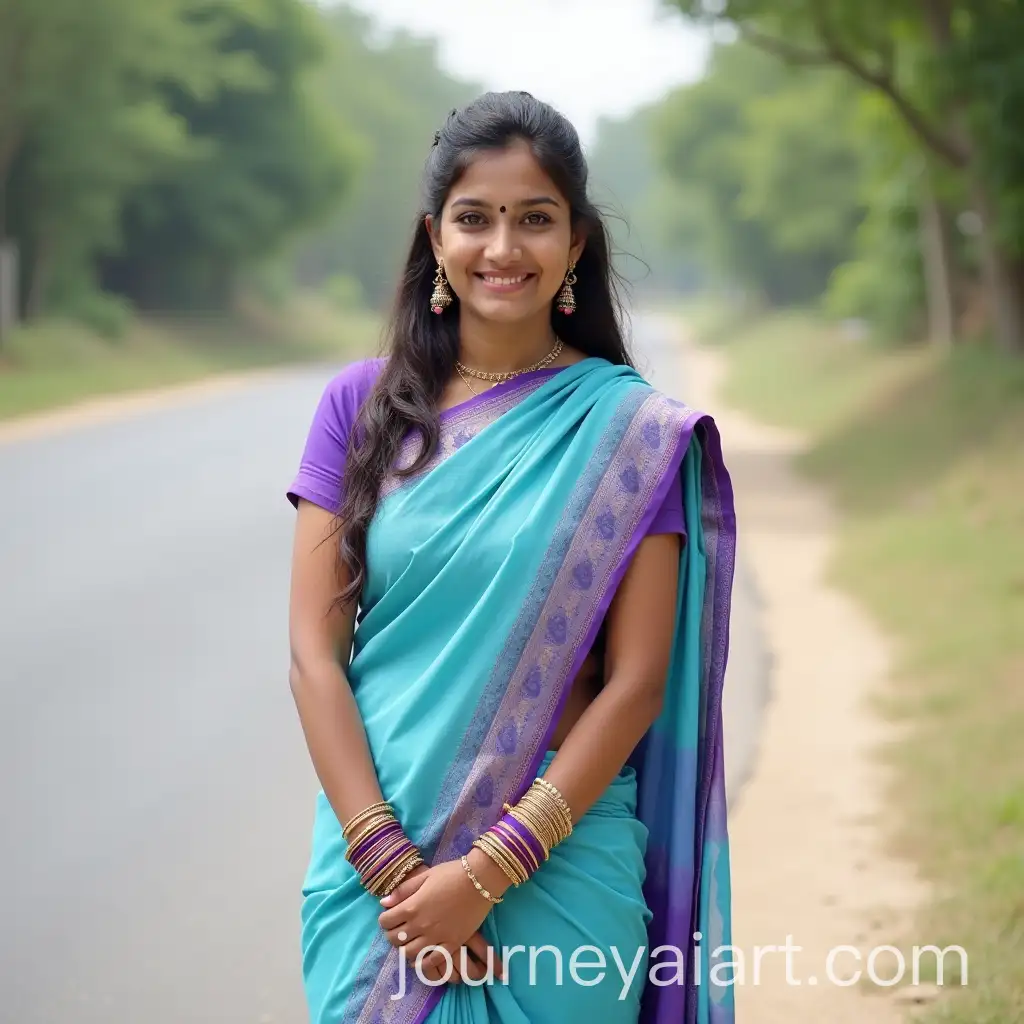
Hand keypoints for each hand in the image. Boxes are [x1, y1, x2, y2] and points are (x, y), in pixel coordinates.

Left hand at [378, 856, 507, 983]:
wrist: (480, 880)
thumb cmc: (452, 874)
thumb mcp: (425, 876)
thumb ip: (403, 890)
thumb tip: (384, 903)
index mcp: (412, 907)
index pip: (385, 922)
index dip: (385, 919)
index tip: (391, 916)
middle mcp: (420, 925)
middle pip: (394, 940)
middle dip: (392, 934)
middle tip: (399, 928)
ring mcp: (436, 937)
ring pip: (409, 954)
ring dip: (405, 948)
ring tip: (410, 941)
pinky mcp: (451, 944)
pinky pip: (432, 962)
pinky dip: (422, 963)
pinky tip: (421, 956)